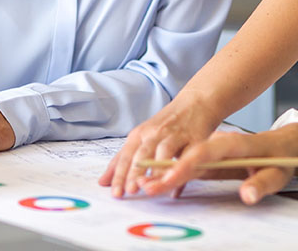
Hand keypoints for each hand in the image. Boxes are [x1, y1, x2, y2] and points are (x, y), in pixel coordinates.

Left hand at [98, 94, 220, 196]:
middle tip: (131, 191)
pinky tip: (176, 187)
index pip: (126, 156)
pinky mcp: (194, 137)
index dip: (120, 175)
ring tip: (152, 187)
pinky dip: (182, 171)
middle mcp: (155, 132)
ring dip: (157, 170)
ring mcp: (175, 134)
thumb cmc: (164, 125)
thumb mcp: (141, 138)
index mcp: (140, 133)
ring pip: (164, 152)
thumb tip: (102, 182)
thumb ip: (122, 160)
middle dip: (136, 173)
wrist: (194, 103)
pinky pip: (188, 155)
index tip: (116, 193)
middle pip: (143, 153)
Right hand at [135, 125, 297, 204]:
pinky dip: (157, 172)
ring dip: (152, 170)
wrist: (285, 144)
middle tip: (140, 188)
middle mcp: (216, 142)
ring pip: (175, 157)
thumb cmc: (282, 159)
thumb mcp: (279, 173)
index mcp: (234, 143)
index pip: (205, 152)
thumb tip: (248, 195)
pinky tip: (138, 181)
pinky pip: (177, 164)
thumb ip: (263, 184)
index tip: (167, 181)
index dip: (184, 166)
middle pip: (183, 153)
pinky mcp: (204, 156)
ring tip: (130, 185)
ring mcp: (208, 147)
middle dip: (159, 170)